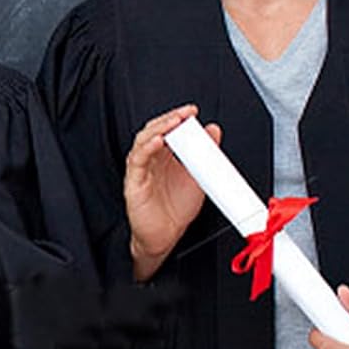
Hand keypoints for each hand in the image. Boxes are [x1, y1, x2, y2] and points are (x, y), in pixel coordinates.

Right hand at [124, 105, 220, 281]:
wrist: (165, 237)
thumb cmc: (176, 210)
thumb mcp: (198, 177)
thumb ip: (205, 154)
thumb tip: (214, 132)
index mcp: (165, 156)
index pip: (168, 129)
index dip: (177, 117)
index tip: (191, 111)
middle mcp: (151, 159)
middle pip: (154, 130)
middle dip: (169, 119)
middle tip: (184, 114)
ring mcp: (141, 168)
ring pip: (144, 140)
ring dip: (159, 129)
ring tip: (174, 122)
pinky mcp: (134, 181)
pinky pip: (138, 159)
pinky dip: (147, 148)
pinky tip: (158, 141)